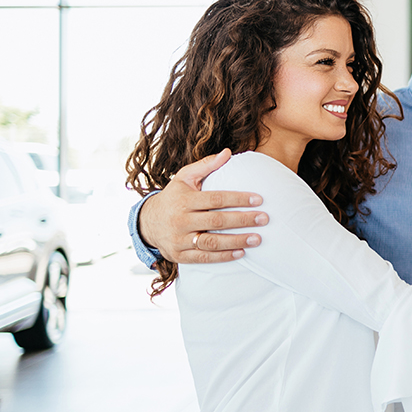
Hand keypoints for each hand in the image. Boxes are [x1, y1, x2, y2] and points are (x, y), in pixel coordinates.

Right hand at [138, 149, 267, 263]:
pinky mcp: (179, 255)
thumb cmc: (174, 197)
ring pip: (211, 242)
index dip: (238, 199)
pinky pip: (203, 258)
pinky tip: (241, 253)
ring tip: (257, 239)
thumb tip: (227, 153)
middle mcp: (180, 220)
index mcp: (184, 200)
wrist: (147, 222)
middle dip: (243, 220)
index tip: (259, 199)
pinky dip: (223, 256)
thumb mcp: (184, 177)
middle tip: (264, 219)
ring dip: (236, 241)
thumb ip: (206, 165)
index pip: (215, 199)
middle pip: (216, 221)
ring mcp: (179, 239)